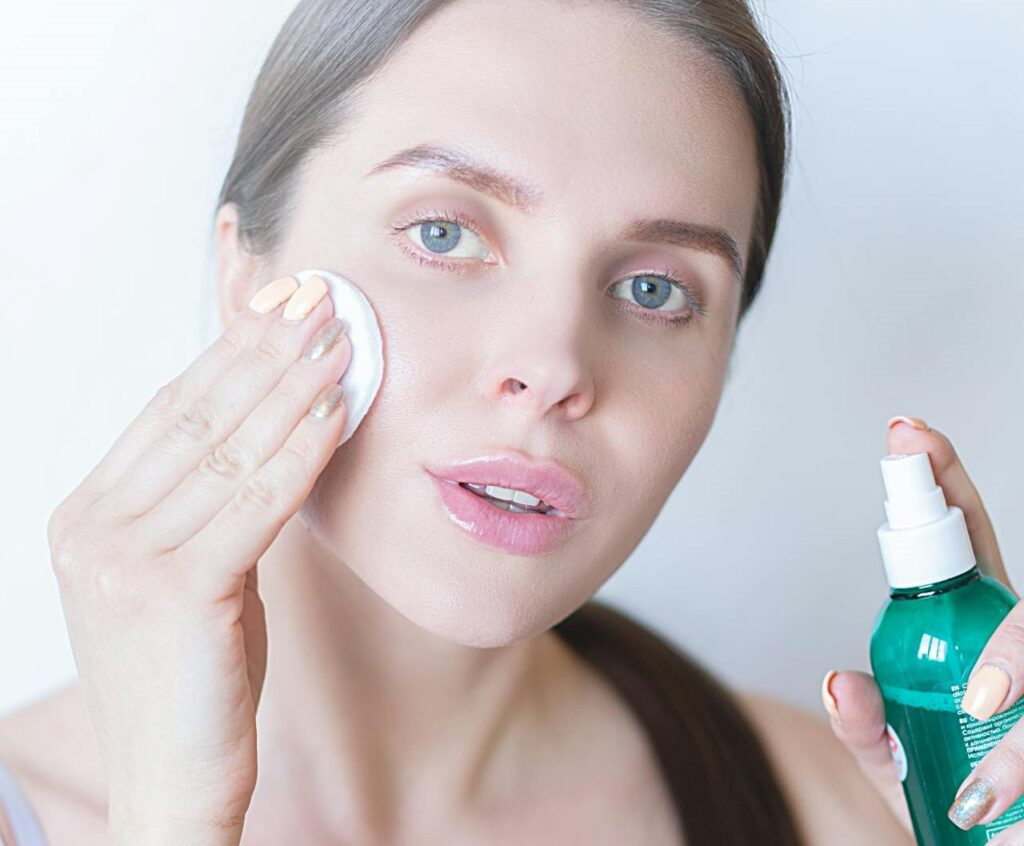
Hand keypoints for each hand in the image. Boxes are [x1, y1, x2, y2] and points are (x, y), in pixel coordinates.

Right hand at [46, 275, 351, 841]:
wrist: (172, 781)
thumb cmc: (191, 676)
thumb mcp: (193, 572)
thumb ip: (210, 504)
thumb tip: (271, 424)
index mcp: (86, 516)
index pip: (169, 412)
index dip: (228, 352)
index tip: (279, 305)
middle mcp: (91, 529)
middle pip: (196, 417)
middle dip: (265, 350)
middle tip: (318, 299)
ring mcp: (121, 559)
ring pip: (227, 451)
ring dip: (292, 387)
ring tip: (340, 340)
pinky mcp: (170, 592)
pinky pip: (253, 502)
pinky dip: (301, 451)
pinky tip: (338, 410)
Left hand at [821, 416, 1017, 839]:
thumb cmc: (939, 792)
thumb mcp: (890, 758)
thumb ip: (863, 725)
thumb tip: (839, 682)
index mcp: (968, 628)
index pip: (963, 541)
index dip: (942, 480)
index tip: (908, 432)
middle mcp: (1014, 644)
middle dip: (1014, 649)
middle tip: (981, 696)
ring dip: (1023, 741)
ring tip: (973, 796)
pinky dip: (1020, 778)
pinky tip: (991, 814)